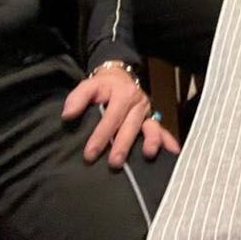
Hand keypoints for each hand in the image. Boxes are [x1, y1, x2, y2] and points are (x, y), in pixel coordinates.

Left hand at [62, 65, 180, 167]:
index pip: (111, 117)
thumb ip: (77, 98)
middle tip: (115, 163)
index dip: (101, 136)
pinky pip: (162, 129)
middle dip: (123, 144)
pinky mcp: (152, 118)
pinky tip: (173, 151)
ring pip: (151, 126)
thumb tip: (67, 115)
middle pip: (131, 125)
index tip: (90, 154)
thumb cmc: (102, 86)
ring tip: (148, 154)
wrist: (120, 77)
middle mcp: (138, 102)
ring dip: (150, 140)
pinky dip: (168, 140)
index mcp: (122, 94)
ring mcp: (147, 111)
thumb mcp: (88, 85)